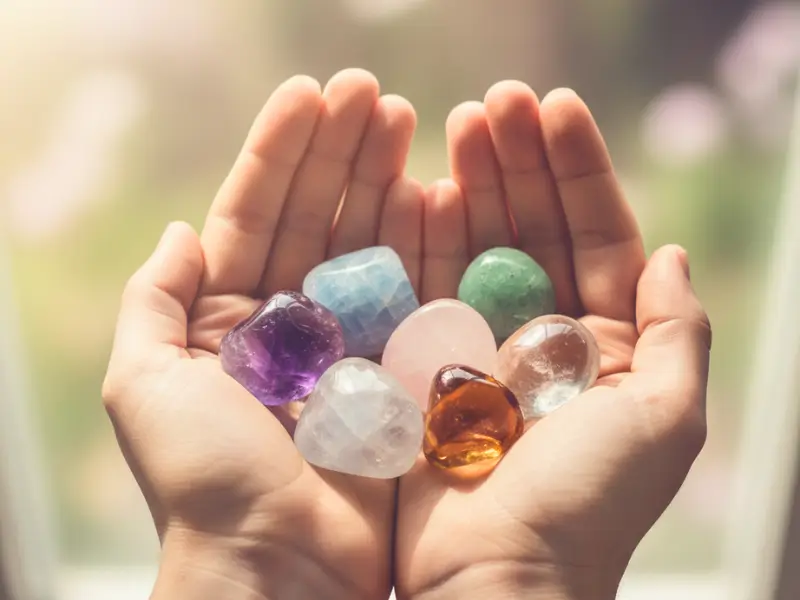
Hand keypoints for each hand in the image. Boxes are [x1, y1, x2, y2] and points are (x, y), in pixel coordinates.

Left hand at [102, 69, 421, 599]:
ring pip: (367, 245)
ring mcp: (351, 344)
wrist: (283, 569)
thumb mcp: (145, 385)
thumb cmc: (206, 483)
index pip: (255, 215)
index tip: (313, 95)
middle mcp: (292, 325)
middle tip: (374, 93)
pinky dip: (422, 243)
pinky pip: (410, 295)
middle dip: (342, 152)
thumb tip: (180, 231)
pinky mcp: (398, 371)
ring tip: (407, 120)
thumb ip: (153, 302)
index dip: (282, 153)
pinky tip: (434, 190)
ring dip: (384, 180)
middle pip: (316, 218)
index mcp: (228, 320)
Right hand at [395, 83, 710, 599]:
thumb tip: (671, 252)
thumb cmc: (587, 507)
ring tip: (456, 125)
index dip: (578, 170)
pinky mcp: (426, 363)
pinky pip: (426, 289)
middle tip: (495, 102)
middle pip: (533, 230)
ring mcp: (481, 347)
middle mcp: (544, 338)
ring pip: (477, 249)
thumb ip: (680, 332)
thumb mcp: (665, 418)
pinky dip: (423, 239)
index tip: (553, 108)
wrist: (493, 579)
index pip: (598, 235)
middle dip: (518, 163)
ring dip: (471, 185)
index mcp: (608, 343)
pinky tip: (421, 189)